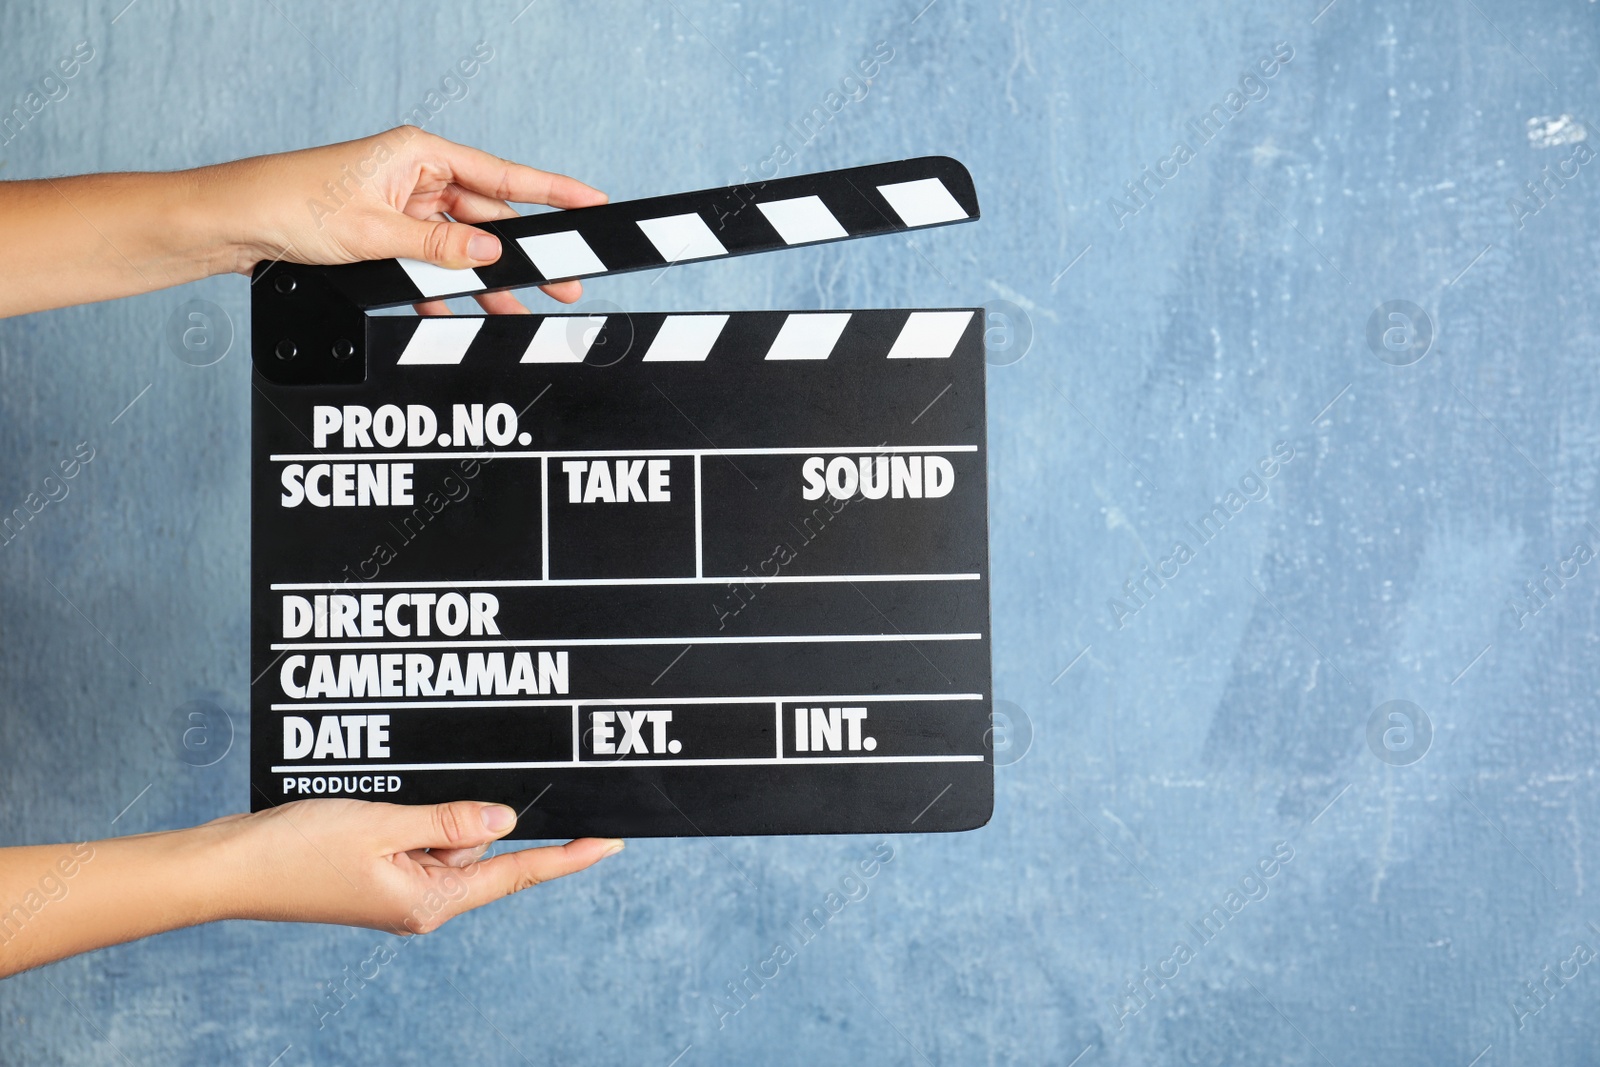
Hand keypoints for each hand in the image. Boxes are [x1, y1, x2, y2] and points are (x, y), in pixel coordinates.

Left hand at [206, 125, 607, 313]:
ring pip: (462, 248)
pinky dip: (442, 288)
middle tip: (564, 280)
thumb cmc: (291, 206)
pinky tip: (457, 313)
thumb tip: (491, 255)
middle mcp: (416, 175)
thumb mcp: (375, 233)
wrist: (235, 224)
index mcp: (419, 154)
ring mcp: (403, 206)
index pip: (502, 176)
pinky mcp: (388, 234)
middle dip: (524, 253)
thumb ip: (439, 247)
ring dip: (485, 280)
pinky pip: (431, 264)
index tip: (592, 202)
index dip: (553, 191)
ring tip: (520, 308)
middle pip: (488, 218)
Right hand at [209, 799, 622, 933]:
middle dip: (476, 815)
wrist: (229, 867)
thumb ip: (449, 820)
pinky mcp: (379, 871)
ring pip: (449, 839)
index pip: (518, 874)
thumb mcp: (383, 824)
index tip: (612, 840)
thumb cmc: (296, 849)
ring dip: (438, 810)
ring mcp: (401, 888)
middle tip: (446, 790)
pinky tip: (387, 800)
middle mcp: (423, 901)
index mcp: (431, 901)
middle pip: (482, 850)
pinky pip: (419, 837)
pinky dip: (416, 814)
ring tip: (387, 800)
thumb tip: (506, 821)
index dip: (568, 856)